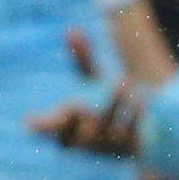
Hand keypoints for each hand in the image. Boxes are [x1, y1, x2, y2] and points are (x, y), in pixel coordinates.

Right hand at [29, 24, 145, 156]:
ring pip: (106, 132)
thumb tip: (72, 30)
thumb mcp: (93, 80)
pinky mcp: (130, 149)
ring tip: (121, 82)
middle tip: (80, 103)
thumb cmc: (109, 103)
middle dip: (75, 121)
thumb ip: (82, 59)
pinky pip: (130, 134)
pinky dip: (133, 115)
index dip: (39, 127)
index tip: (30, 120)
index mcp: (69, 126)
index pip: (49, 130)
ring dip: (113, 106)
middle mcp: (85, 141)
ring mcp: (107, 147)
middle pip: (73, 139)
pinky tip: (141, 97)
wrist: (148, 129)